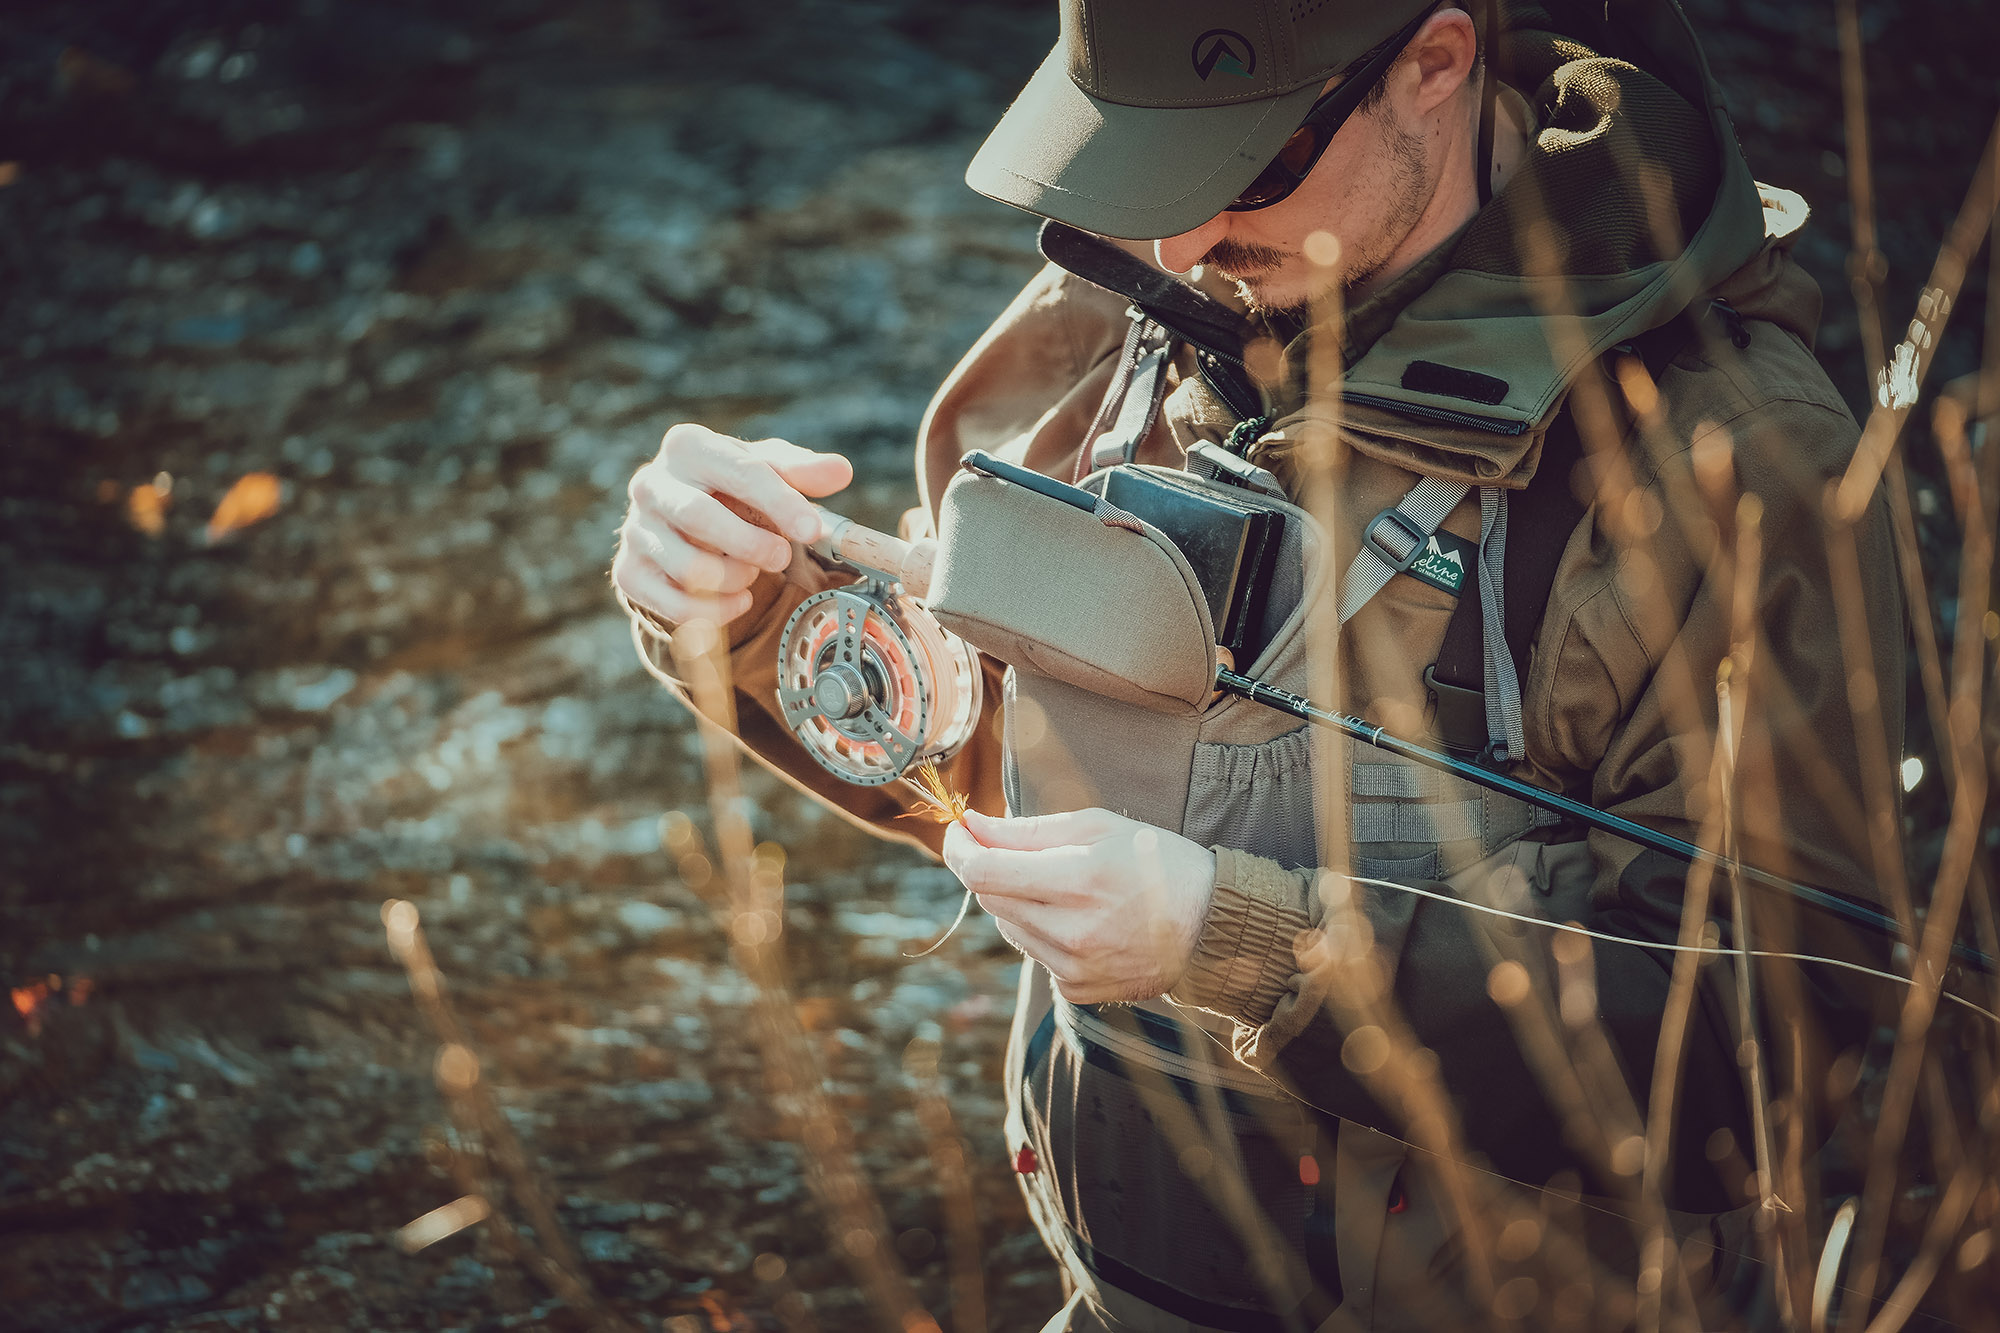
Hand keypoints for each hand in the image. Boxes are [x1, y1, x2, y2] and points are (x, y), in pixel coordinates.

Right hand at [613, 424, 853, 627]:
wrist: (678, 518)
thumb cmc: (729, 486)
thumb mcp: (766, 469)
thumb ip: (802, 471)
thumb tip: (841, 470)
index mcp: (687, 446)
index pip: (739, 472)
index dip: (780, 503)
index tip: (812, 529)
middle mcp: (650, 483)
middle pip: (700, 517)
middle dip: (751, 545)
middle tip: (782, 558)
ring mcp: (634, 530)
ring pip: (688, 568)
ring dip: (734, 578)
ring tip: (751, 573)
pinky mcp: (629, 571)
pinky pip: (675, 605)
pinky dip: (716, 613)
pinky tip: (739, 600)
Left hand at [943, 808, 1215, 1003]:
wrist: (1211, 925)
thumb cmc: (1158, 861)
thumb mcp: (1099, 826)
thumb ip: (1027, 830)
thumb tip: (971, 826)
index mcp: (1079, 879)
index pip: (984, 872)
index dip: (959, 849)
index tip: (958, 832)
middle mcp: (1072, 930)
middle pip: (990, 899)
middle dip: (991, 868)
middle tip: (1015, 849)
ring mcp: (1074, 966)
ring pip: (1008, 926)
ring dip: (1018, 900)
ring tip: (1063, 885)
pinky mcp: (1077, 989)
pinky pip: (1034, 953)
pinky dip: (1042, 931)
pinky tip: (1081, 919)